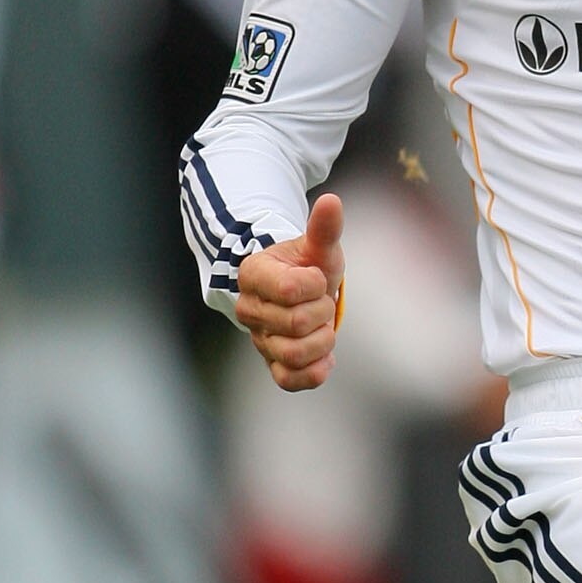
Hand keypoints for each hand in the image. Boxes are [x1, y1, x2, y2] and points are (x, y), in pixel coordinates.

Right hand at [235, 193, 343, 391]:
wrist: (303, 294)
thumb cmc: (309, 268)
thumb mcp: (319, 248)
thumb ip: (324, 228)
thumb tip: (332, 201)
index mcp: (254, 274)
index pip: (291, 289)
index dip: (315, 285)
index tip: (315, 278)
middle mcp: (249, 310)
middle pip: (297, 323)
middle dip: (322, 311)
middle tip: (320, 302)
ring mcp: (259, 340)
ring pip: (296, 353)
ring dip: (323, 340)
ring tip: (322, 326)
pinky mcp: (273, 364)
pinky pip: (290, 380)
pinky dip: (314, 371)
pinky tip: (325, 356)